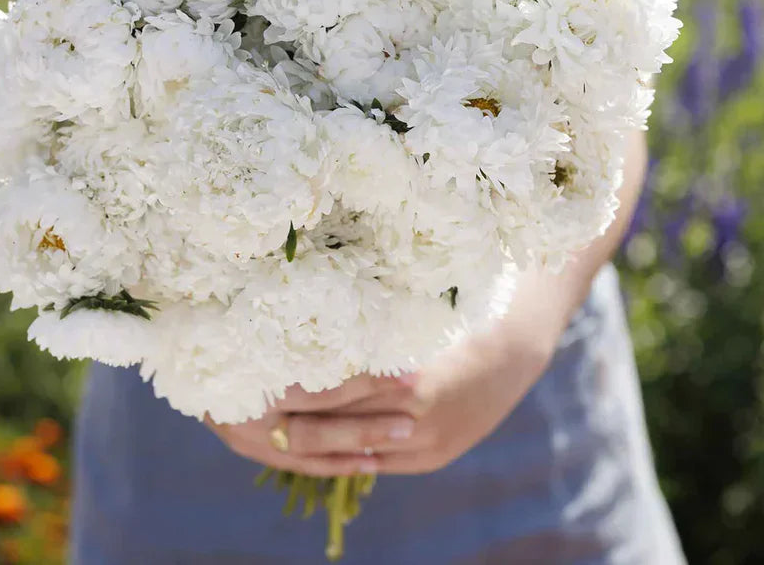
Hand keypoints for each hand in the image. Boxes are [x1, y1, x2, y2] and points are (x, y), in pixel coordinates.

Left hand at [205, 254, 605, 476]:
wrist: (523, 342)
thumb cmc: (467, 306)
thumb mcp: (418, 301)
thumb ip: (370, 312)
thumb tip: (310, 304)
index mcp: (413, 378)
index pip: (335, 389)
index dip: (292, 383)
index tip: (252, 367)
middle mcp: (416, 420)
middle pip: (334, 426)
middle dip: (286, 416)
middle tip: (239, 402)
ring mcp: (425, 445)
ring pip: (348, 451)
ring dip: (304, 439)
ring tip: (260, 424)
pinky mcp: (429, 457)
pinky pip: (372, 462)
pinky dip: (336, 452)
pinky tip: (305, 443)